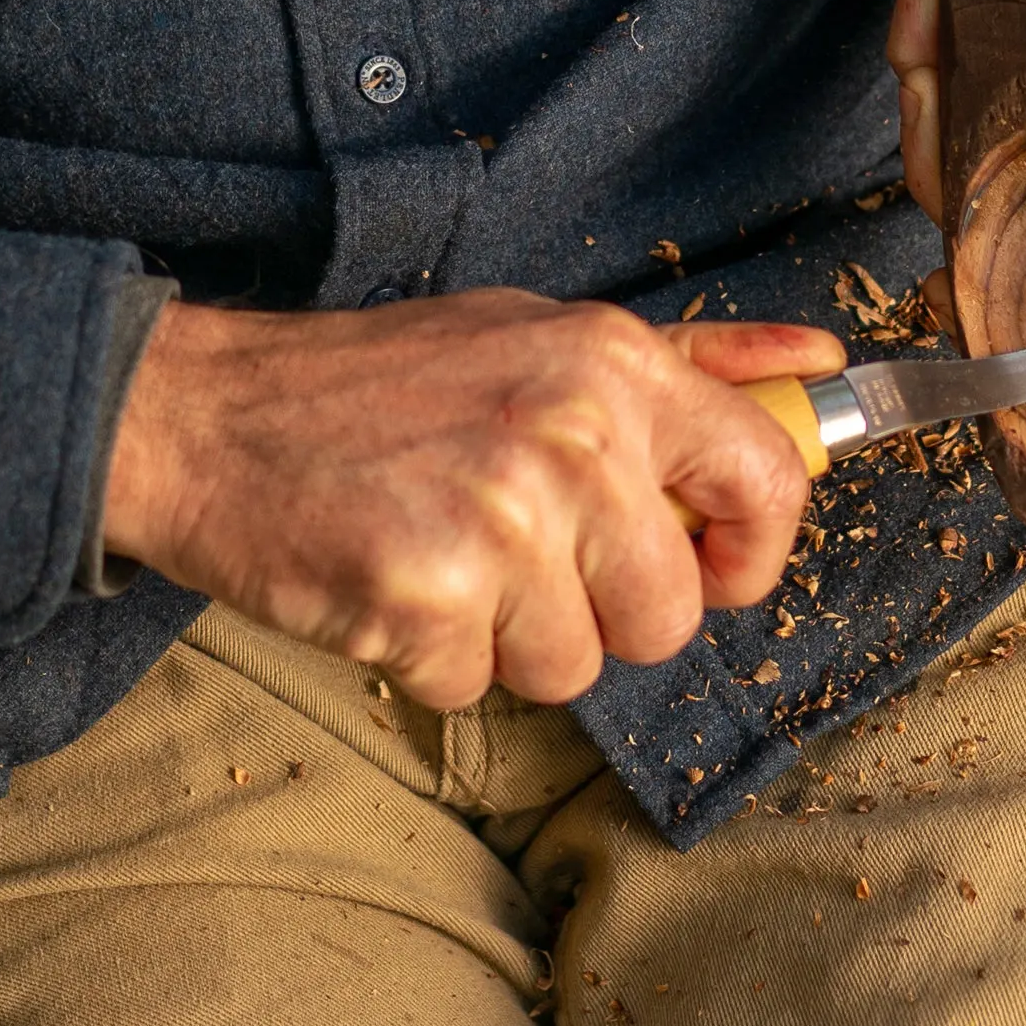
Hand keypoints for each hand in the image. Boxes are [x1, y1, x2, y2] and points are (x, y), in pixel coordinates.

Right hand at [97, 294, 832, 709]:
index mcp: (614, 366)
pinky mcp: (426, 601)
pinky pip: (476, 688)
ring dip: (508, 640)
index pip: (766, 479)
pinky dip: (430, 658)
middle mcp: (573, 439)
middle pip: (668, 617)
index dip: (749, 552)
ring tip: (442, 557)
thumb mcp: (544, 336)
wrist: (205, 415)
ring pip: (574, 667)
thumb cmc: (380, 381)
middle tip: (517, 554)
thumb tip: (820, 363)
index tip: (706, 567)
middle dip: (600, 613)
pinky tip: (387, 582)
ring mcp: (500, 525)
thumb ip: (691, 363)